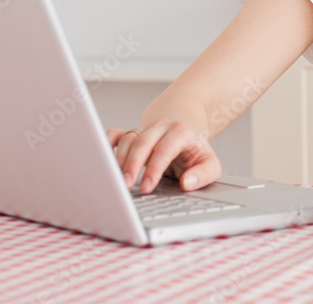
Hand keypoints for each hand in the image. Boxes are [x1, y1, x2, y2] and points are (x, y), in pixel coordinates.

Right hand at [107, 120, 221, 193]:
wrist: (186, 125)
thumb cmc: (195, 149)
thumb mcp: (210, 162)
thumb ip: (204, 174)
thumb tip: (188, 183)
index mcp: (181, 132)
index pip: (165, 149)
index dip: (154, 168)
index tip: (147, 187)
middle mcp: (161, 127)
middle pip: (142, 142)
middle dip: (132, 165)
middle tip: (126, 186)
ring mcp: (144, 128)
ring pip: (127, 139)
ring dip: (118, 161)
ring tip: (115, 181)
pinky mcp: (131, 134)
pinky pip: (114, 135)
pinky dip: (105, 145)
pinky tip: (102, 161)